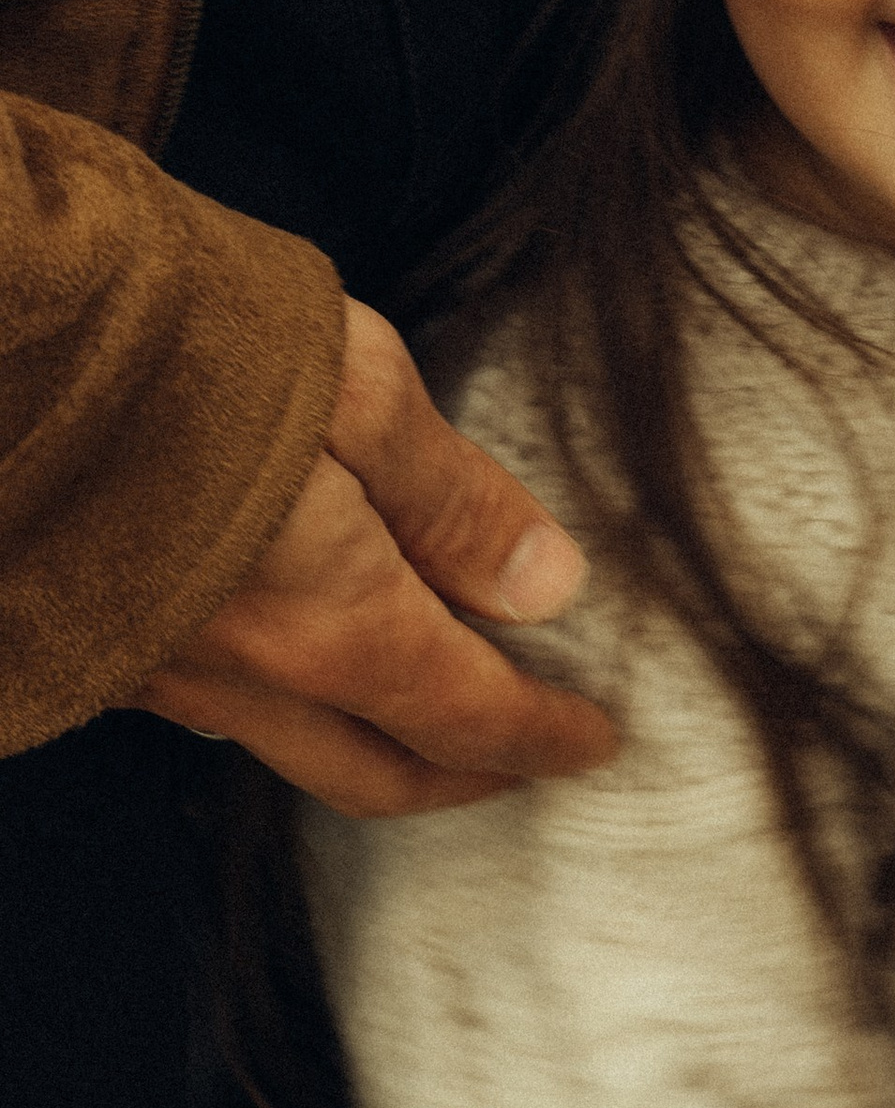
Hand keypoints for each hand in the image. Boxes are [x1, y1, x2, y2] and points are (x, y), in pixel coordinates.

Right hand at [132, 298, 620, 815]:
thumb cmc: (175, 332)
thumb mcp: (363, 387)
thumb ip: (455, 500)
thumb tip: (544, 584)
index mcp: (324, 623)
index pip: (466, 718)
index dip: (542, 738)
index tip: (593, 742)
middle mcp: (235, 673)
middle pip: (374, 773)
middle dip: (462, 776)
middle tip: (520, 756)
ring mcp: (148, 664)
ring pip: (279, 744)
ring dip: (364, 741)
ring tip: (420, 703)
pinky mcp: (87, 633)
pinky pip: (202, 702)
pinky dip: (275, 701)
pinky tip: (293, 652)